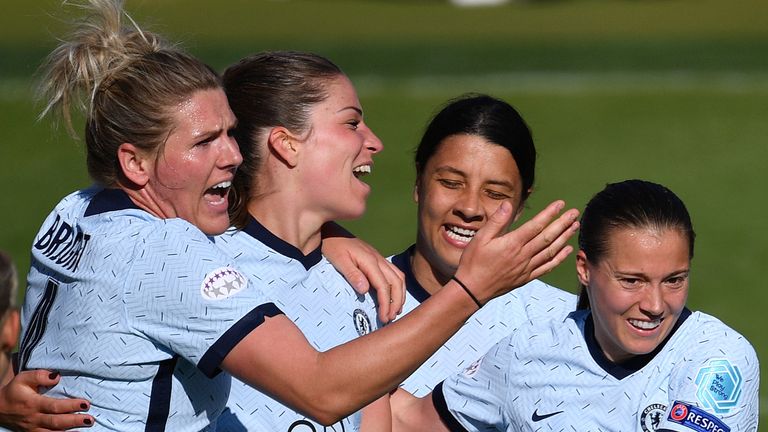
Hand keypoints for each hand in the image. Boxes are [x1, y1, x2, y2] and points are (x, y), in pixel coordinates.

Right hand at [0, 370, 93, 430]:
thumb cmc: (14, 391)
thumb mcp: (23, 378)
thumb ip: (39, 375)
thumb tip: (57, 377)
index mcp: (33, 403)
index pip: (55, 406)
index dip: (71, 406)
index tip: (86, 403)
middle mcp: (34, 418)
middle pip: (57, 421)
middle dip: (75, 421)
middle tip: (90, 419)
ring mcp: (33, 428)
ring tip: (86, 427)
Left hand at [321, 223, 404, 321]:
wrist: (331, 232)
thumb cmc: (332, 247)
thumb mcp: (338, 260)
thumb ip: (352, 274)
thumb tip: (365, 290)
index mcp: (370, 261)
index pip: (384, 285)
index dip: (386, 303)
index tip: (384, 318)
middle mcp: (379, 259)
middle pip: (396, 282)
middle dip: (397, 302)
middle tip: (391, 318)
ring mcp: (379, 258)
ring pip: (399, 277)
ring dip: (400, 294)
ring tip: (395, 310)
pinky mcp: (377, 259)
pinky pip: (394, 273)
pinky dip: (398, 286)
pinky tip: (393, 296)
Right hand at [454, 200, 578, 304]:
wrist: (472, 289)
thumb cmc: (473, 262)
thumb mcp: (480, 238)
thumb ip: (496, 221)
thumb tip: (508, 204)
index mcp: (512, 243)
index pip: (536, 225)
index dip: (549, 214)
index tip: (560, 204)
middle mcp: (523, 255)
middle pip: (548, 237)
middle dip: (563, 223)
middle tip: (574, 213)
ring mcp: (526, 267)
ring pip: (551, 251)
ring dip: (564, 238)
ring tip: (574, 227)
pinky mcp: (526, 277)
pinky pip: (547, 267)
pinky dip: (559, 258)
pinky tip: (567, 250)